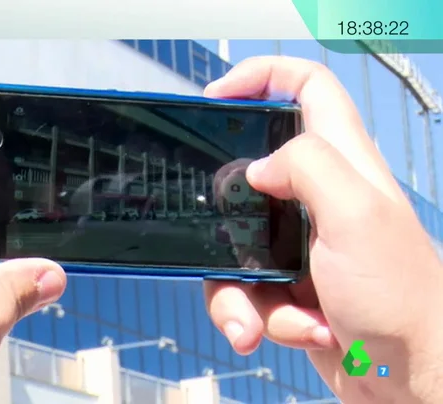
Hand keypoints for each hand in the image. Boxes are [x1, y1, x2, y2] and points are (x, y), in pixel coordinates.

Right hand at [203, 57, 442, 402]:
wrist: (414, 378)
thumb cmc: (403, 300)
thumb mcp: (357, 215)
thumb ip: (307, 167)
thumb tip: (257, 166)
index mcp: (342, 164)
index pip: (306, 89)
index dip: (261, 77)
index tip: (217, 95)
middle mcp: (318, 199)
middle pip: (247, 176)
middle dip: (223, 212)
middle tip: (219, 232)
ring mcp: (300, 245)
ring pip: (235, 247)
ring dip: (236, 291)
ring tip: (259, 317)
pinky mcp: (289, 286)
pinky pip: (245, 292)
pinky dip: (259, 318)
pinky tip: (298, 331)